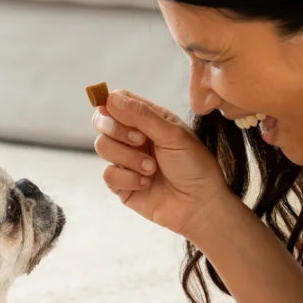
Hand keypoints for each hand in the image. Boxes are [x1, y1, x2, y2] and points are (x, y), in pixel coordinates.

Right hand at [91, 90, 228, 236]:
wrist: (200, 205)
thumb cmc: (194, 166)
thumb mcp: (172, 134)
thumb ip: (141, 115)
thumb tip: (111, 97)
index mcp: (147, 119)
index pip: (116, 101)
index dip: (111, 104)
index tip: (117, 111)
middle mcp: (132, 137)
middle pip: (102, 122)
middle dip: (119, 132)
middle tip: (142, 141)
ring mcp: (125, 161)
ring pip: (102, 147)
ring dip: (128, 158)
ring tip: (152, 169)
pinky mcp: (121, 185)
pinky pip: (108, 175)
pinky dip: (128, 179)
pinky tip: (146, 184)